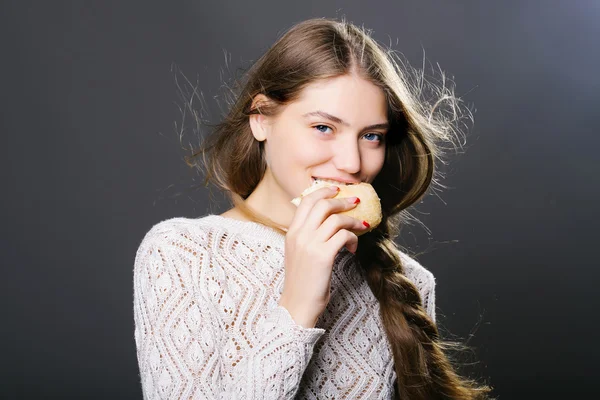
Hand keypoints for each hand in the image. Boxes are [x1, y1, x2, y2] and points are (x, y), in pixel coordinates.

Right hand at [278, 185, 367, 327]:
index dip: (324, 192)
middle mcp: (299, 235)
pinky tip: (353, 248)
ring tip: (361, 227)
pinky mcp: (323, 256)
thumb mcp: (298, 252)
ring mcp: (310, 244)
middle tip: (355, 202)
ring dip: (352, 221)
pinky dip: (353, 238)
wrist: (297, 306)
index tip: (337, 190)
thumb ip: (307, 235)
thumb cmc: (301, 281)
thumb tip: (327, 221)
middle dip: (342, 201)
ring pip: (336, 219)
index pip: (307, 200)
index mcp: (291, 232)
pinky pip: (344, 236)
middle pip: (323, 204)